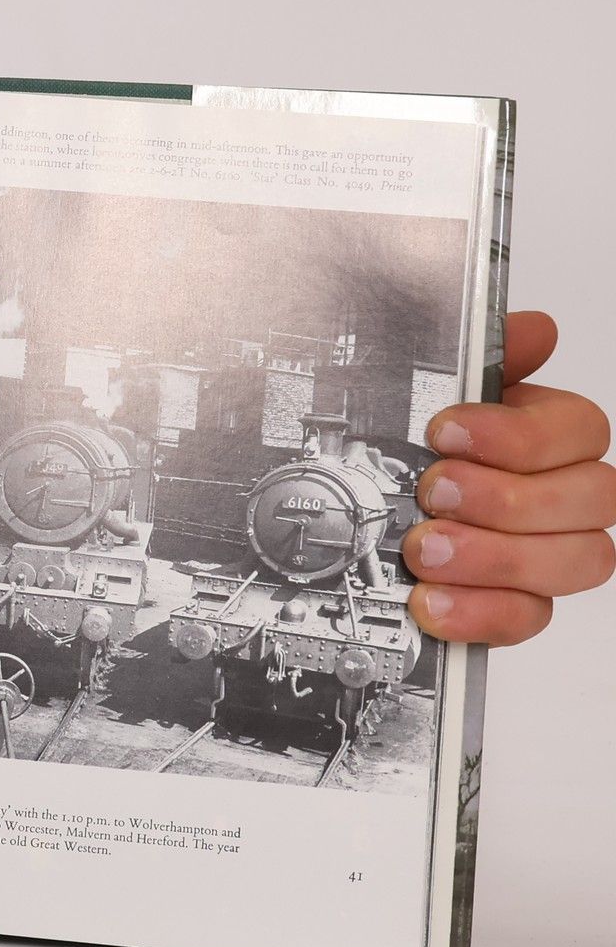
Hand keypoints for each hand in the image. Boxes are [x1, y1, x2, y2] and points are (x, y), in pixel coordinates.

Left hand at [405, 313, 615, 645]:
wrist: (354, 509)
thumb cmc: (403, 444)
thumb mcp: (424, 388)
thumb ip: (481, 358)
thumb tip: (536, 329)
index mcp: (546, 433)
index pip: (582, 430)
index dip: (519, 434)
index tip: (446, 430)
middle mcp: (561, 494)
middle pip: (592, 499)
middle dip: (506, 497)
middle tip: (433, 491)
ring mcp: (547, 554)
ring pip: (573, 562)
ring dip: (494, 555)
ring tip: (423, 547)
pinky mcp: (518, 604)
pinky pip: (529, 617)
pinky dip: (478, 611)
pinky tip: (430, 599)